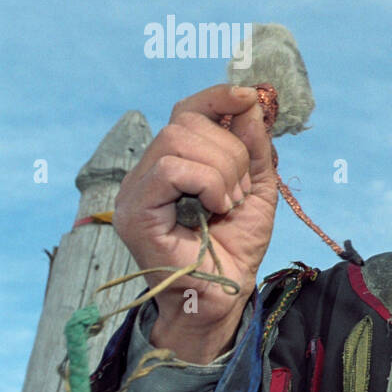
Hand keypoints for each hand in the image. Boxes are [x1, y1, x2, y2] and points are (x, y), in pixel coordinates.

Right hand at [113, 84, 278, 359]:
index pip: (186, 112)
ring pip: (177, 140)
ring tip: (229, 203)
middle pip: (185, 123)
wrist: (225, 295)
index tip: (249, 96)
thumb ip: (252, 146)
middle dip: (229, 150)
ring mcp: (135, 191)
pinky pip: (170, 169)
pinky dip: (206, 182)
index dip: (216, 97)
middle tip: (239, 191)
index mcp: (173, 164)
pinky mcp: (135, 211)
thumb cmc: (235, 247)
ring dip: (220, 168)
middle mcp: (147, 173)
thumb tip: (250, 100)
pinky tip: (216, 207)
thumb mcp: (256, 188)